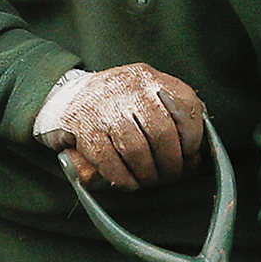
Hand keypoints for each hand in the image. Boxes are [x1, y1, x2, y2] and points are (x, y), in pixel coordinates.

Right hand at [35, 63, 209, 189]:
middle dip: (170, 163)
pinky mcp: (84, 128)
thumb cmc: (116, 105)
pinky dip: (122, 178)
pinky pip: (109, 160)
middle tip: (168, 175)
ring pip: (136, 149)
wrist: (64, 97)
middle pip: (162, 132)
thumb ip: (175, 121)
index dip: (192, 139)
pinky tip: (128, 182)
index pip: (186, 107)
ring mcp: (105, 107)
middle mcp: (129, 88)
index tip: (189, 156)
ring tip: (148, 180)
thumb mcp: (147, 98)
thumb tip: (196, 159)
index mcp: (151, 79)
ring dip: (147, 173)